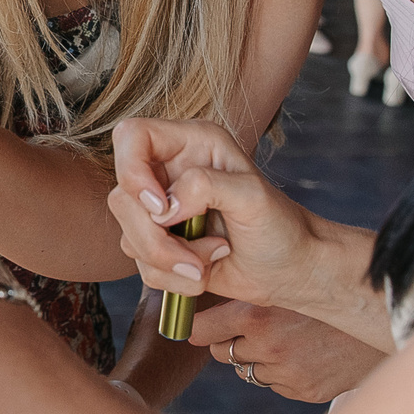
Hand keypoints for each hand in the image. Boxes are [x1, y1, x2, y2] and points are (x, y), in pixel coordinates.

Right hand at [107, 117, 330, 317]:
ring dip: (169, 260)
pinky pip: (140, 264)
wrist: (290, 270)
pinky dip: (172, 277)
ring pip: (128, 235)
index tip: (161, 208)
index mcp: (192, 143)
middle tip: (194, 256)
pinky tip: (204, 269)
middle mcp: (169, 171)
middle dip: (156, 238)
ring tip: (211, 258)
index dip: (132, 172)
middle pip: (122, 198)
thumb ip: (206, 186)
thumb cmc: (281, 227)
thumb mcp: (251, 196)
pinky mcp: (160, 242)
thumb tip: (165, 206)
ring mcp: (162, 209)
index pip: (131, 136)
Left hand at [193, 300, 385, 403]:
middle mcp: (267, 347)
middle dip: (229, 341)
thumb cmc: (329, 288)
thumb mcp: (285, 281)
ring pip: (248, 369)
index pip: (200, 330)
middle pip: (221, 352)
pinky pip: (275, 383)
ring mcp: (286, 372)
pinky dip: (282, 371)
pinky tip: (305, 352)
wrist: (383, 314)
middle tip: (250, 326)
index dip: (199, 326)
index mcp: (257, 315)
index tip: (198, 323)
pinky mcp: (303, 390)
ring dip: (257, 357)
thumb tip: (204, 293)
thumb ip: (248, 290)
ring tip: (286, 336)